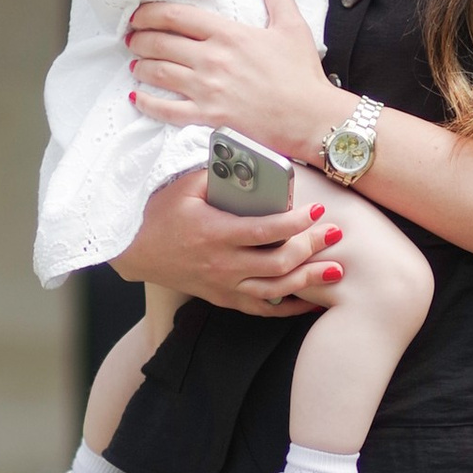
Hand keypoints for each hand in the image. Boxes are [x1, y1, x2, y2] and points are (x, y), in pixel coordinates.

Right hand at [122, 168, 346, 317]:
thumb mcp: (184, 186)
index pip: (265, 231)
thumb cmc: (160, 213)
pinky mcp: (224, 298)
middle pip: (277, 263)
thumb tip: (253, 163)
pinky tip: (312, 300)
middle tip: (335, 232)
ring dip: (309, 281)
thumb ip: (218, 173)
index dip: (295, 222)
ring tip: (336, 269)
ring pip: (275, 290)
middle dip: (312, 248)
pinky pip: (262, 309)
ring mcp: (223, 286)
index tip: (316, 209)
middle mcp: (222, 265)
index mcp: (215, 233)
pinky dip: (289, 307)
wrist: (135, 250)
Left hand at [127, 0, 338, 158]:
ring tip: (135, 63)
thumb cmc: (302, 74)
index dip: (150, 14)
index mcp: (228, 34)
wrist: (312, 117)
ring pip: (159, 73)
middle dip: (139, 39)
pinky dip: (148, 104)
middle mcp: (212, 59)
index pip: (177, 16)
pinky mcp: (209, 117)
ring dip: (141, 66)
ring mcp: (208, 89)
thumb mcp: (291, 24)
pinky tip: (137, 99)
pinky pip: (168, 110)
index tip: (139, 15)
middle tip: (131, 38)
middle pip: (161, 43)